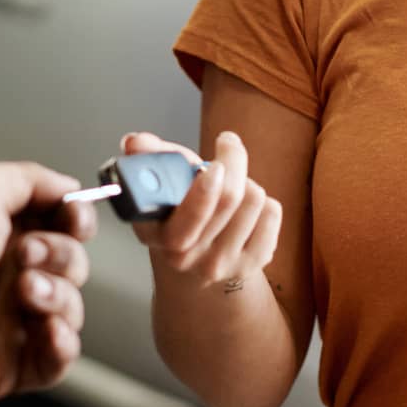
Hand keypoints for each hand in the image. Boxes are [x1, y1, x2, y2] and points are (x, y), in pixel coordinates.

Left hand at [0, 162, 96, 405]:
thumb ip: (34, 180)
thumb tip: (71, 189)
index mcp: (3, 234)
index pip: (64, 227)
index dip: (77, 222)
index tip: (73, 220)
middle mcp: (9, 276)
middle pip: (73, 264)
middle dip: (61, 256)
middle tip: (25, 255)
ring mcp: (11, 320)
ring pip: (70, 309)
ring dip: (59, 296)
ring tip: (25, 292)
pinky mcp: (11, 363)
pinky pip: (58, 359)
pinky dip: (62, 344)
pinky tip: (46, 328)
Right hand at [123, 131, 282, 289]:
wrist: (196, 256)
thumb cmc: (179, 208)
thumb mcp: (161, 182)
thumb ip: (149, 156)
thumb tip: (134, 142)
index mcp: (156, 234)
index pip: (188, 216)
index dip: (205, 190)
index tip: (214, 167)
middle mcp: (185, 256)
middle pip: (229, 198)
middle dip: (233, 163)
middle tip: (227, 148)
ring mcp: (219, 265)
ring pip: (255, 199)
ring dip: (247, 182)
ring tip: (232, 187)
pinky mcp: (251, 265)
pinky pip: (272, 214)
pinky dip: (264, 203)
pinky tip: (246, 210)